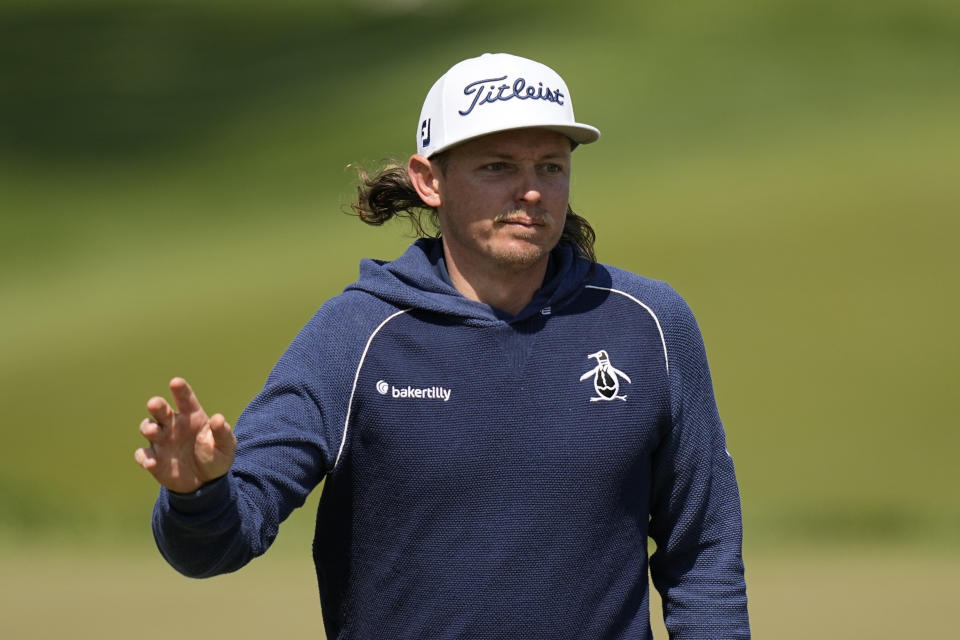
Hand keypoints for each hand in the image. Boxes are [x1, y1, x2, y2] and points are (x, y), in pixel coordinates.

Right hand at [134, 377, 236, 493]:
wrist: (205, 482)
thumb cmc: (216, 456)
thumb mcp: (225, 446)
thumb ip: (222, 433)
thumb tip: (218, 418)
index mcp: (192, 417)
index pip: (185, 400)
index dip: (180, 390)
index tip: (175, 382)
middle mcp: (174, 425)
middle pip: (161, 411)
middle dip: (157, 406)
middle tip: (154, 404)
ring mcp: (162, 441)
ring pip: (148, 428)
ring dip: (148, 428)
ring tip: (154, 432)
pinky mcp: (154, 458)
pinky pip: (144, 455)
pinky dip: (144, 457)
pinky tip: (151, 463)